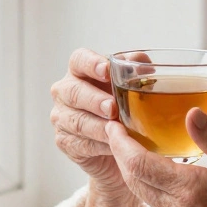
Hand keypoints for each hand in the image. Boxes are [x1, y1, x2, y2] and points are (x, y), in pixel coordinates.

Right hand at [50, 48, 126, 196]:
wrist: (114, 142)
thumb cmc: (119, 106)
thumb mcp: (129, 86)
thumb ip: (135, 72)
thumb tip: (144, 64)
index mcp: (80, 71)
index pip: (79, 60)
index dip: (91, 63)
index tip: (107, 70)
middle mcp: (65, 92)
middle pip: (73, 92)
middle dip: (94, 100)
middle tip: (112, 108)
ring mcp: (61, 117)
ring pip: (77, 121)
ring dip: (99, 127)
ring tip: (116, 130)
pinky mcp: (64, 141)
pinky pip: (81, 144)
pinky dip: (100, 146)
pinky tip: (113, 146)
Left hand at [104, 107, 206, 206]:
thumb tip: (191, 112)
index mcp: (192, 191)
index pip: (140, 165)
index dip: (121, 144)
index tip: (113, 124)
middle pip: (134, 180)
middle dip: (121, 154)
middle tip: (117, 130)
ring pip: (144, 194)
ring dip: (133, 170)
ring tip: (133, 145)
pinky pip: (158, 204)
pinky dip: (150, 184)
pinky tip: (158, 169)